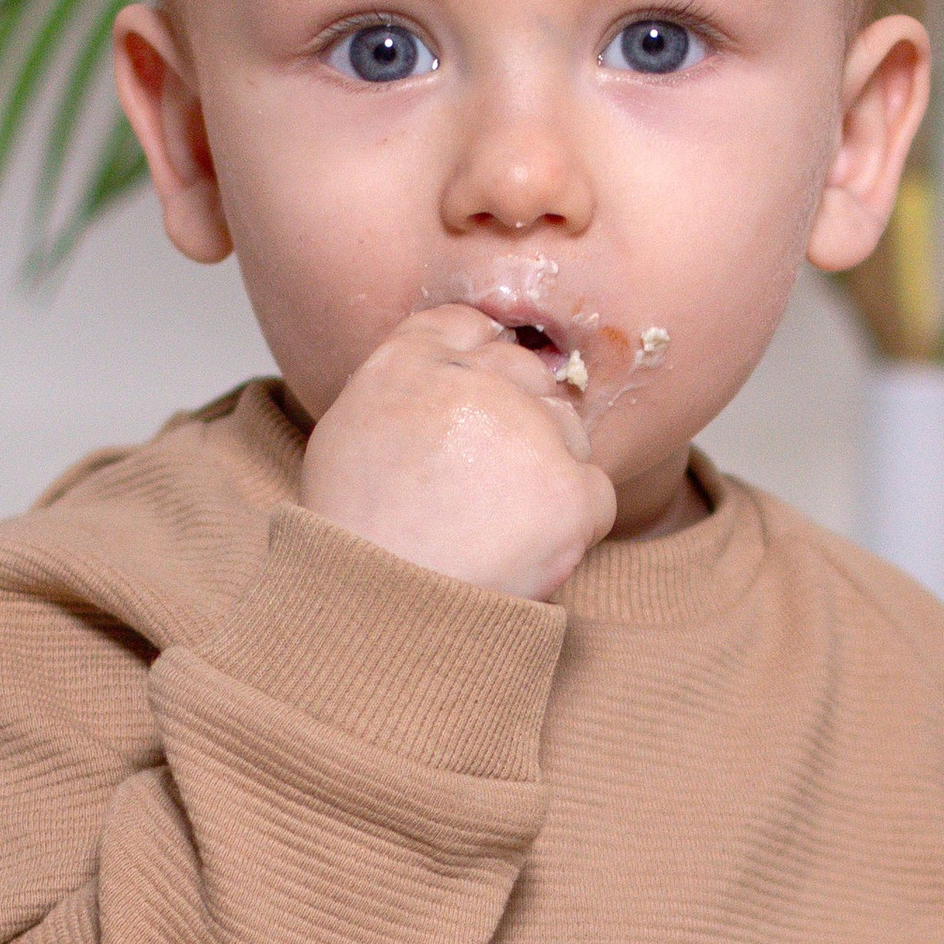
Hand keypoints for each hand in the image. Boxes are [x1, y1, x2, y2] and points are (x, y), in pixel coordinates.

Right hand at [299, 303, 617, 601]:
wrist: (377, 617)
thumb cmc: (356, 541)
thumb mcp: (347, 437)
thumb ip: (400, 387)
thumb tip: (450, 368)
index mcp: (406, 365)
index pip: (468, 326)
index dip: (482, 365)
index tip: (480, 404)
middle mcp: (470, 384)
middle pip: (527, 374)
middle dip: (518, 420)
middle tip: (485, 486)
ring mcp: (526, 433)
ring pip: (567, 430)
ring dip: (546, 470)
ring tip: (496, 526)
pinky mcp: (569, 489)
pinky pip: (596, 492)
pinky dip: (573, 524)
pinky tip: (526, 549)